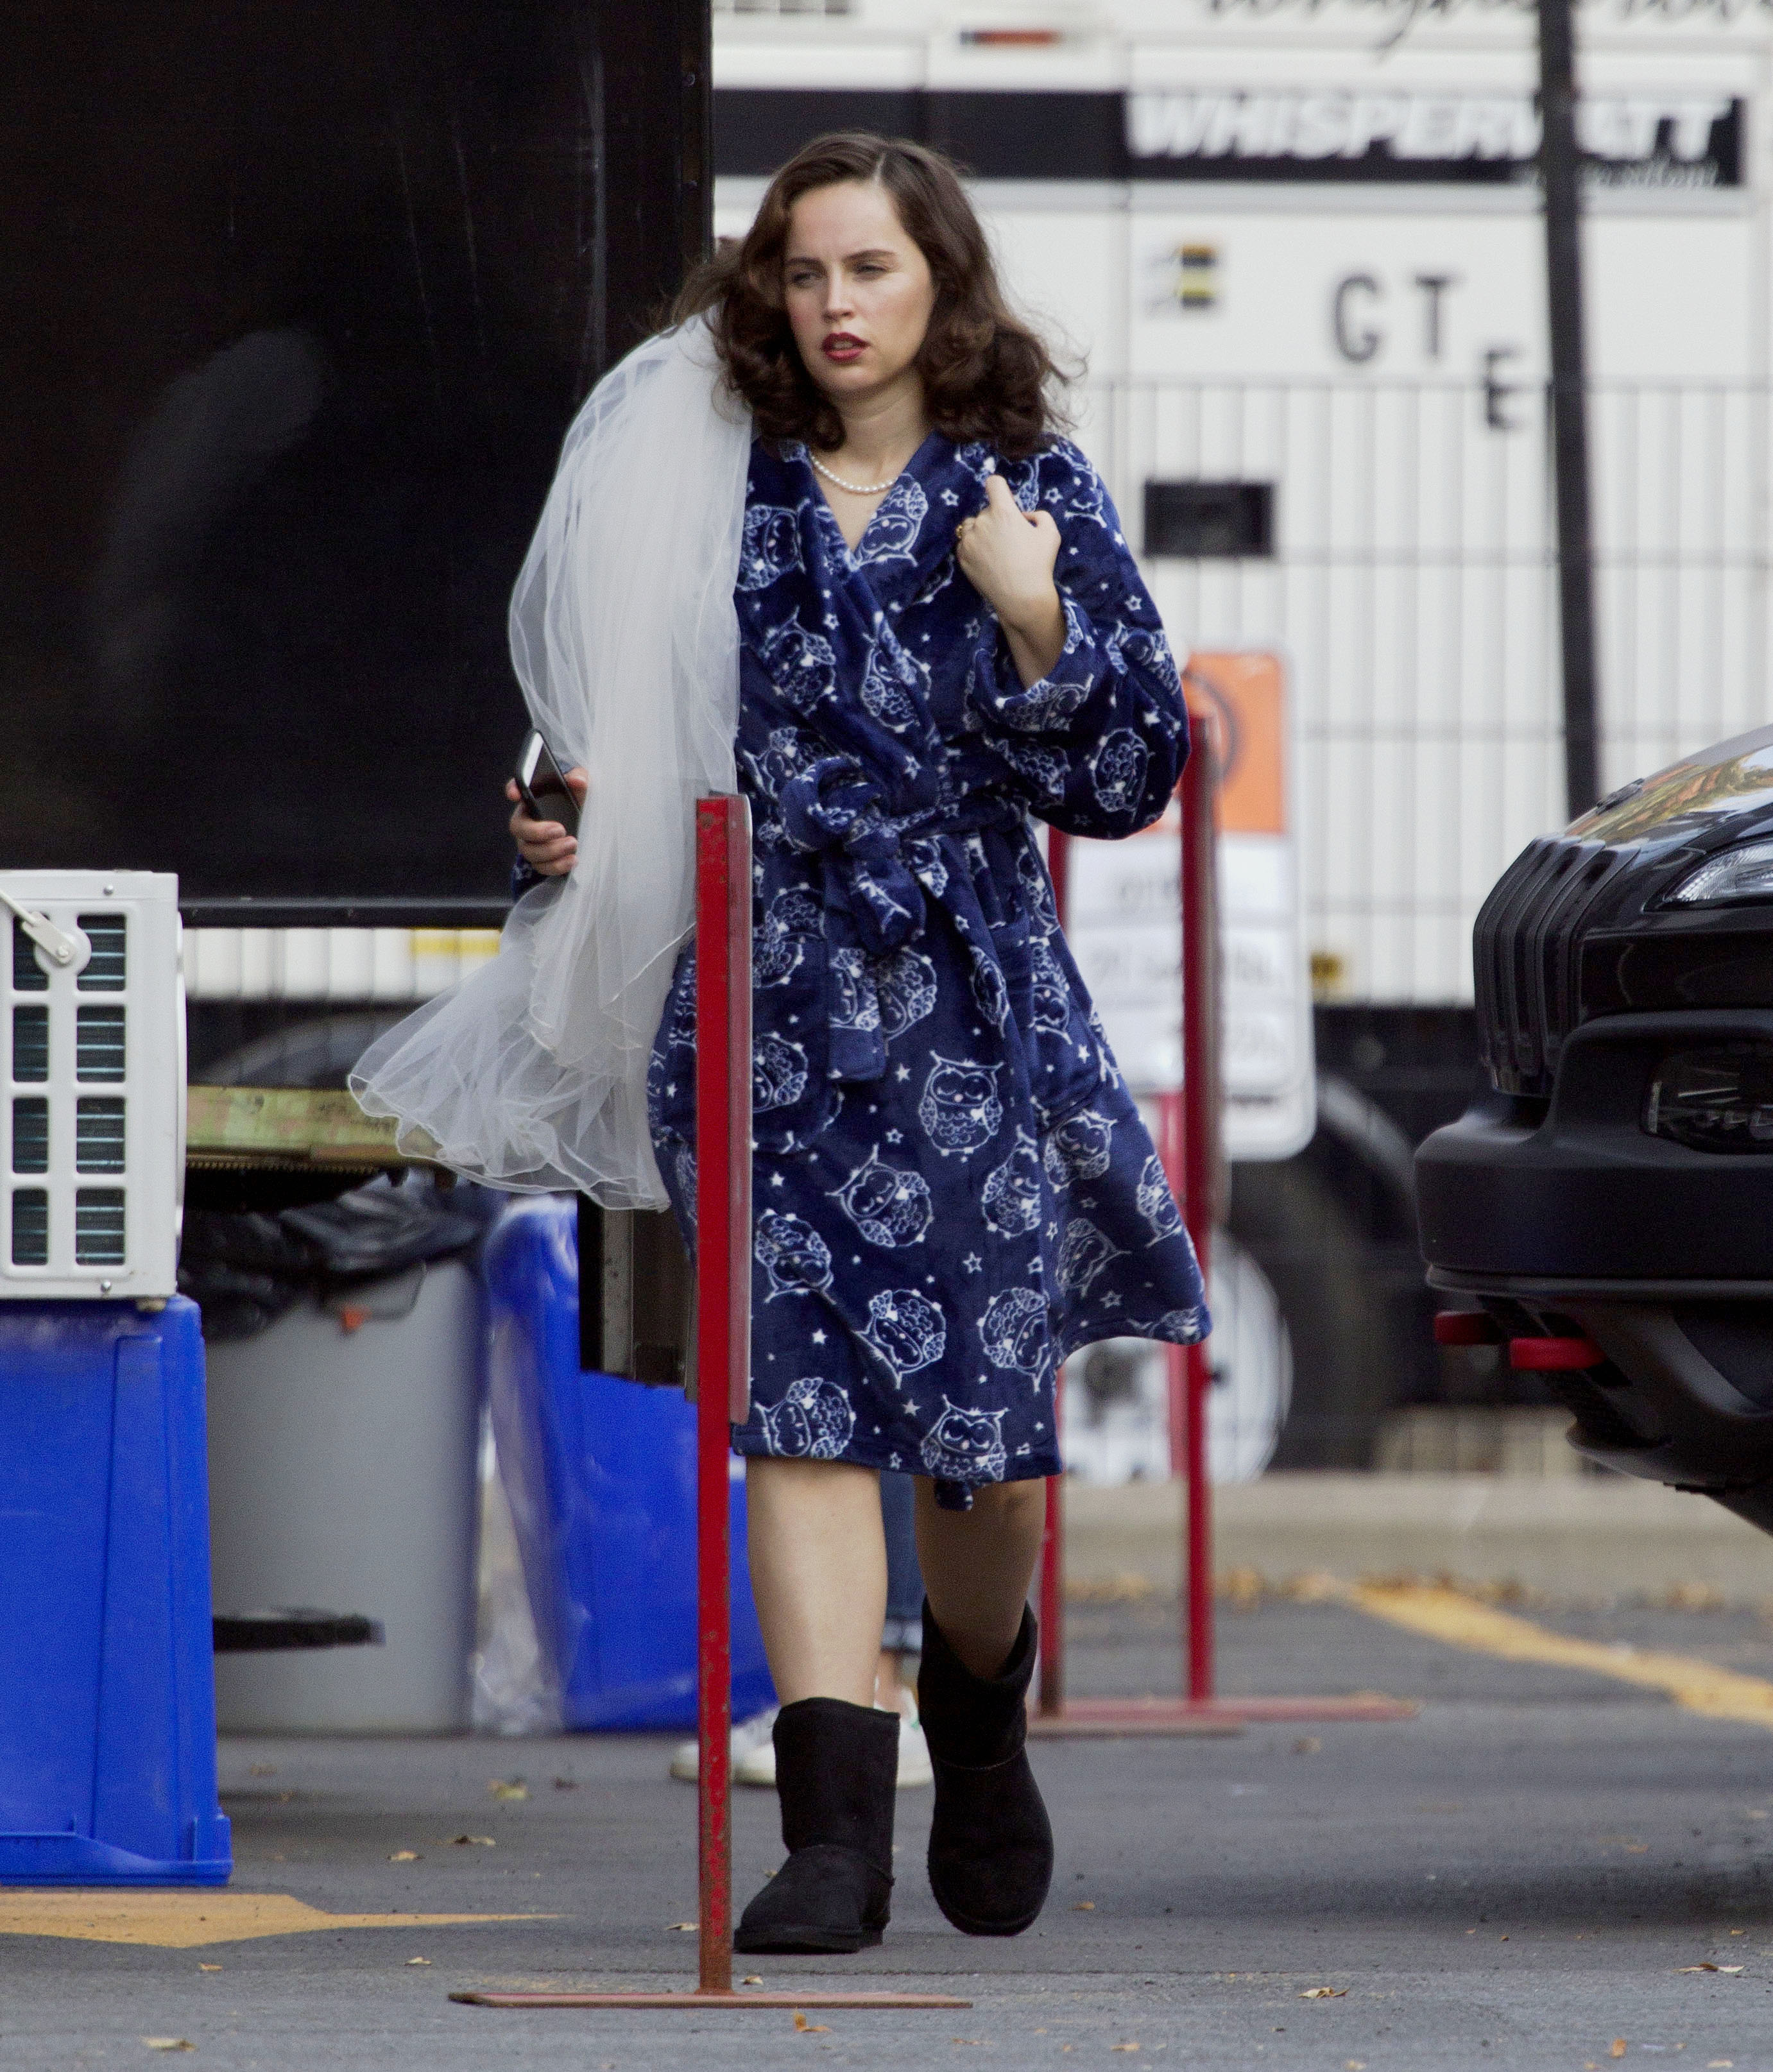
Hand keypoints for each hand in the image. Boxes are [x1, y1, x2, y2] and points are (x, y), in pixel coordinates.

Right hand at [506, 767, 586, 876]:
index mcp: (533, 798)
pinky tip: (572, 859)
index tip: (515, 794)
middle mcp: (526, 820)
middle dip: (537, 831)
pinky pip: (541, 867)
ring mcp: (530, 842)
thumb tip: (577, 780)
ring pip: (529, 851)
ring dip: (551, 850)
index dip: (512, 790)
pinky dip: (556, 865)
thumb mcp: (581, 789)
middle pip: (517, 828)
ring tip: (573, 843)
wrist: (585, 829)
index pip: (516, 788)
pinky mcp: (541, 860)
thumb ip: (580, 778)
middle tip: (560, 829)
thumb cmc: (577, 804)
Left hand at [955, 474, 1064, 685]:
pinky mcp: (962, 556)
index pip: (993, 483)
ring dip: (981, 531)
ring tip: (996, 549)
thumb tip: (1023, 515)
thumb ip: (1039, 515)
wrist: (1021, 598)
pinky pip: (964, 543)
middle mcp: (982, 522)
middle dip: (996, 519)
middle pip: (986, 509)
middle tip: (1009, 539)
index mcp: (1003, 512)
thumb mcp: (1051, 533)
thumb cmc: (1039, 564)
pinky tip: (988, 560)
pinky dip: (973, 547)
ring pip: (971, 525)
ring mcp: (969, 540)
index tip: (1002, 496)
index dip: (998, 487)